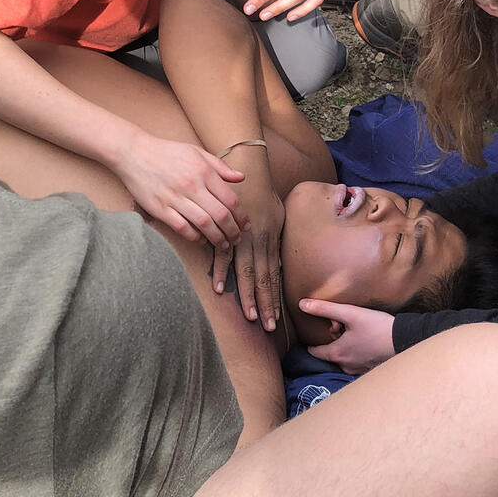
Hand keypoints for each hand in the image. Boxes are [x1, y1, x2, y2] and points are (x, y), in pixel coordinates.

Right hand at [112, 132, 245, 247]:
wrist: (133, 152)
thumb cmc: (166, 152)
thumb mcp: (196, 152)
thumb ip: (220, 166)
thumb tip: (240, 177)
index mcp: (203, 171)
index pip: (231, 199)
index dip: (241, 216)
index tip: (245, 225)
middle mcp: (192, 186)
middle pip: (221, 215)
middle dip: (233, 231)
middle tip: (237, 239)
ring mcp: (175, 198)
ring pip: (204, 224)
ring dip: (217, 238)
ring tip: (223, 245)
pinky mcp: (160, 209)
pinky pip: (182, 228)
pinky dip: (195, 237)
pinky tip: (201, 240)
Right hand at [211, 162, 285, 329]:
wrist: (248, 169)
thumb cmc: (263, 192)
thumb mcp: (279, 214)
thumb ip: (277, 237)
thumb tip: (279, 259)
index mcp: (271, 241)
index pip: (274, 275)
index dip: (274, 297)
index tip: (276, 318)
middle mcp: (259, 243)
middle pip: (263, 279)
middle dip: (266, 304)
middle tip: (268, 327)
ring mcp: (242, 238)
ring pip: (246, 272)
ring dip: (247, 296)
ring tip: (250, 317)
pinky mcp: (226, 230)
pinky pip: (222, 254)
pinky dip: (219, 272)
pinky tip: (217, 289)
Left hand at [300, 299, 394, 372]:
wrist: (406, 339)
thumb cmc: (378, 327)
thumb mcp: (350, 313)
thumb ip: (325, 309)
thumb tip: (302, 304)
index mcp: (337, 354)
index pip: (315, 352)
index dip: (312, 343)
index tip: (313, 336)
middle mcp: (346, 365)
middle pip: (331, 353)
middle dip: (333, 340)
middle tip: (343, 325)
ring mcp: (360, 369)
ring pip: (345, 357)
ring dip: (346, 345)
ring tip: (356, 331)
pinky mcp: (372, 369)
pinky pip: (358, 360)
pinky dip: (357, 351)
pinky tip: (366, 340)